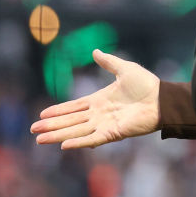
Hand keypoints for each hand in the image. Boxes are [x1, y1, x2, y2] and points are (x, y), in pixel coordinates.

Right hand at [30, 49, 160, 149]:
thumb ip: (108, 62)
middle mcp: (100, 114)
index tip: (42, 115)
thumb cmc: (147, 84)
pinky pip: (92, 138)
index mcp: (100, 100)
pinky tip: (63, 145)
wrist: (163, 98)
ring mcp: (105, 124)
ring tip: (40, 140)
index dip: (58, 111)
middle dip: (52, 126)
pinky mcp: (114, 133)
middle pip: (70, 121)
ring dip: (58, 135)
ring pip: (77, 131)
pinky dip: (78, 142)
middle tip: (33, 131)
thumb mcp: (125, 69)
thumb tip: (95, 51)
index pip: (74, 107)